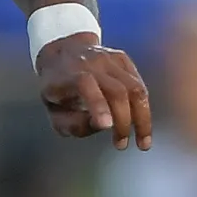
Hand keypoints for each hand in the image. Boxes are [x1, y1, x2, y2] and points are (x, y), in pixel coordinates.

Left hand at [35, 34, 151, 148]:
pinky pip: (138, 83)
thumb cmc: (57, 88)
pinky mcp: (123, 59)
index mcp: (69, 74)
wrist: (62, 52)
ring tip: (142, 141)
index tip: (107, 126)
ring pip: (134, 87)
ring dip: (142, 117)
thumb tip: (102, 126)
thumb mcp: (53, 110)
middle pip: (117, 90)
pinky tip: (141, 123)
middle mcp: (91, 63)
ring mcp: (109, 59)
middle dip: (123, 121)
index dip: (98, 105)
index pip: (85, 84)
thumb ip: (72, 123)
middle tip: (121, 144)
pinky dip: (143, 106)